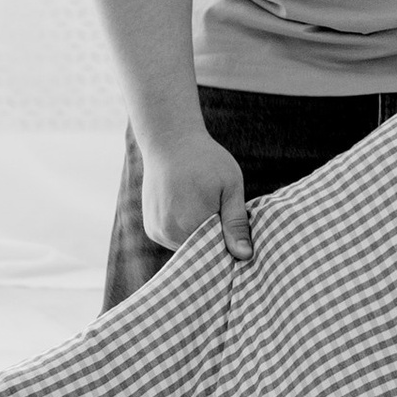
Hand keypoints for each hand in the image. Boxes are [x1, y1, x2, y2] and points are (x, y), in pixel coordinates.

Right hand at [138, 125, 253, 263]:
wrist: (170, 140)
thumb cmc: (206, 159)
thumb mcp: (230, 186)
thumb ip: (236, 223)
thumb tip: (244, 256)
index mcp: (189, 225)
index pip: (216, 253)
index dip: (229, 246)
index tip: (237, 230)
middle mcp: (168, 233)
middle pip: (200, 252)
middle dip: (214, 240)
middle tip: (221, 212)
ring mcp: (157, 231)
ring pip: (187, 248)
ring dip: (199, 236)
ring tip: (204, 207)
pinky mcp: (151, 228)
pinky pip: (174, 240)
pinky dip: (185, 231)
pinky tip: (190, 209)